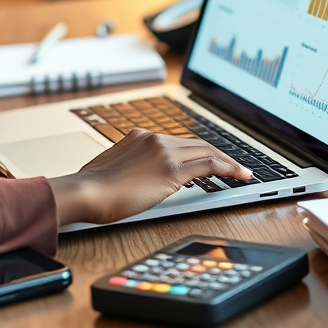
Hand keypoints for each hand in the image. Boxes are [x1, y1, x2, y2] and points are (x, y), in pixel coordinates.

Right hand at [47, 129, 252, 225]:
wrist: (86, 192)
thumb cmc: (91, 188)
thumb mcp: (111, 169)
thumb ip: (129, 166)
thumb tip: (135, 178)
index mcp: (139, 136)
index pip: (178, 141)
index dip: (197, 149)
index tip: (208, 156)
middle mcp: (153, 138)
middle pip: (197, 143)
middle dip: (219, 153)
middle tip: (234, 164)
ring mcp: (163, 152)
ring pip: (206, 150)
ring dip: (227, 161)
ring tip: (242, 171)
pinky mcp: (171, 170)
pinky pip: (209, 165)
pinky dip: (229, 168)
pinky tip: (240, 175)